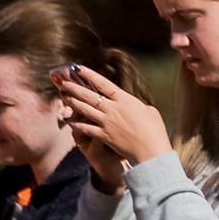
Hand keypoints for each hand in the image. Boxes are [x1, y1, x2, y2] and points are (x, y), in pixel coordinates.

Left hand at [56, 64, 172, 170]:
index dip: (89, 75)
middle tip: (63, 82)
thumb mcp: (151, 112)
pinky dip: (75, 124)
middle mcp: (113, 109)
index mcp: (126, 100)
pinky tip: (68, 120)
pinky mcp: (104, 135)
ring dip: (71, 102)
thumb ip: (137, 106)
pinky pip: (85, 128)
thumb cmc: (156, 131)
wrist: (152, 151)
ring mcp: (107, 122)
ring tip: (63, 96)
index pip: (103, 84)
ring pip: (84, 109)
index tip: (78, 68)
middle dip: (74, 87)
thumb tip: (133, 105)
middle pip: (88, 95)